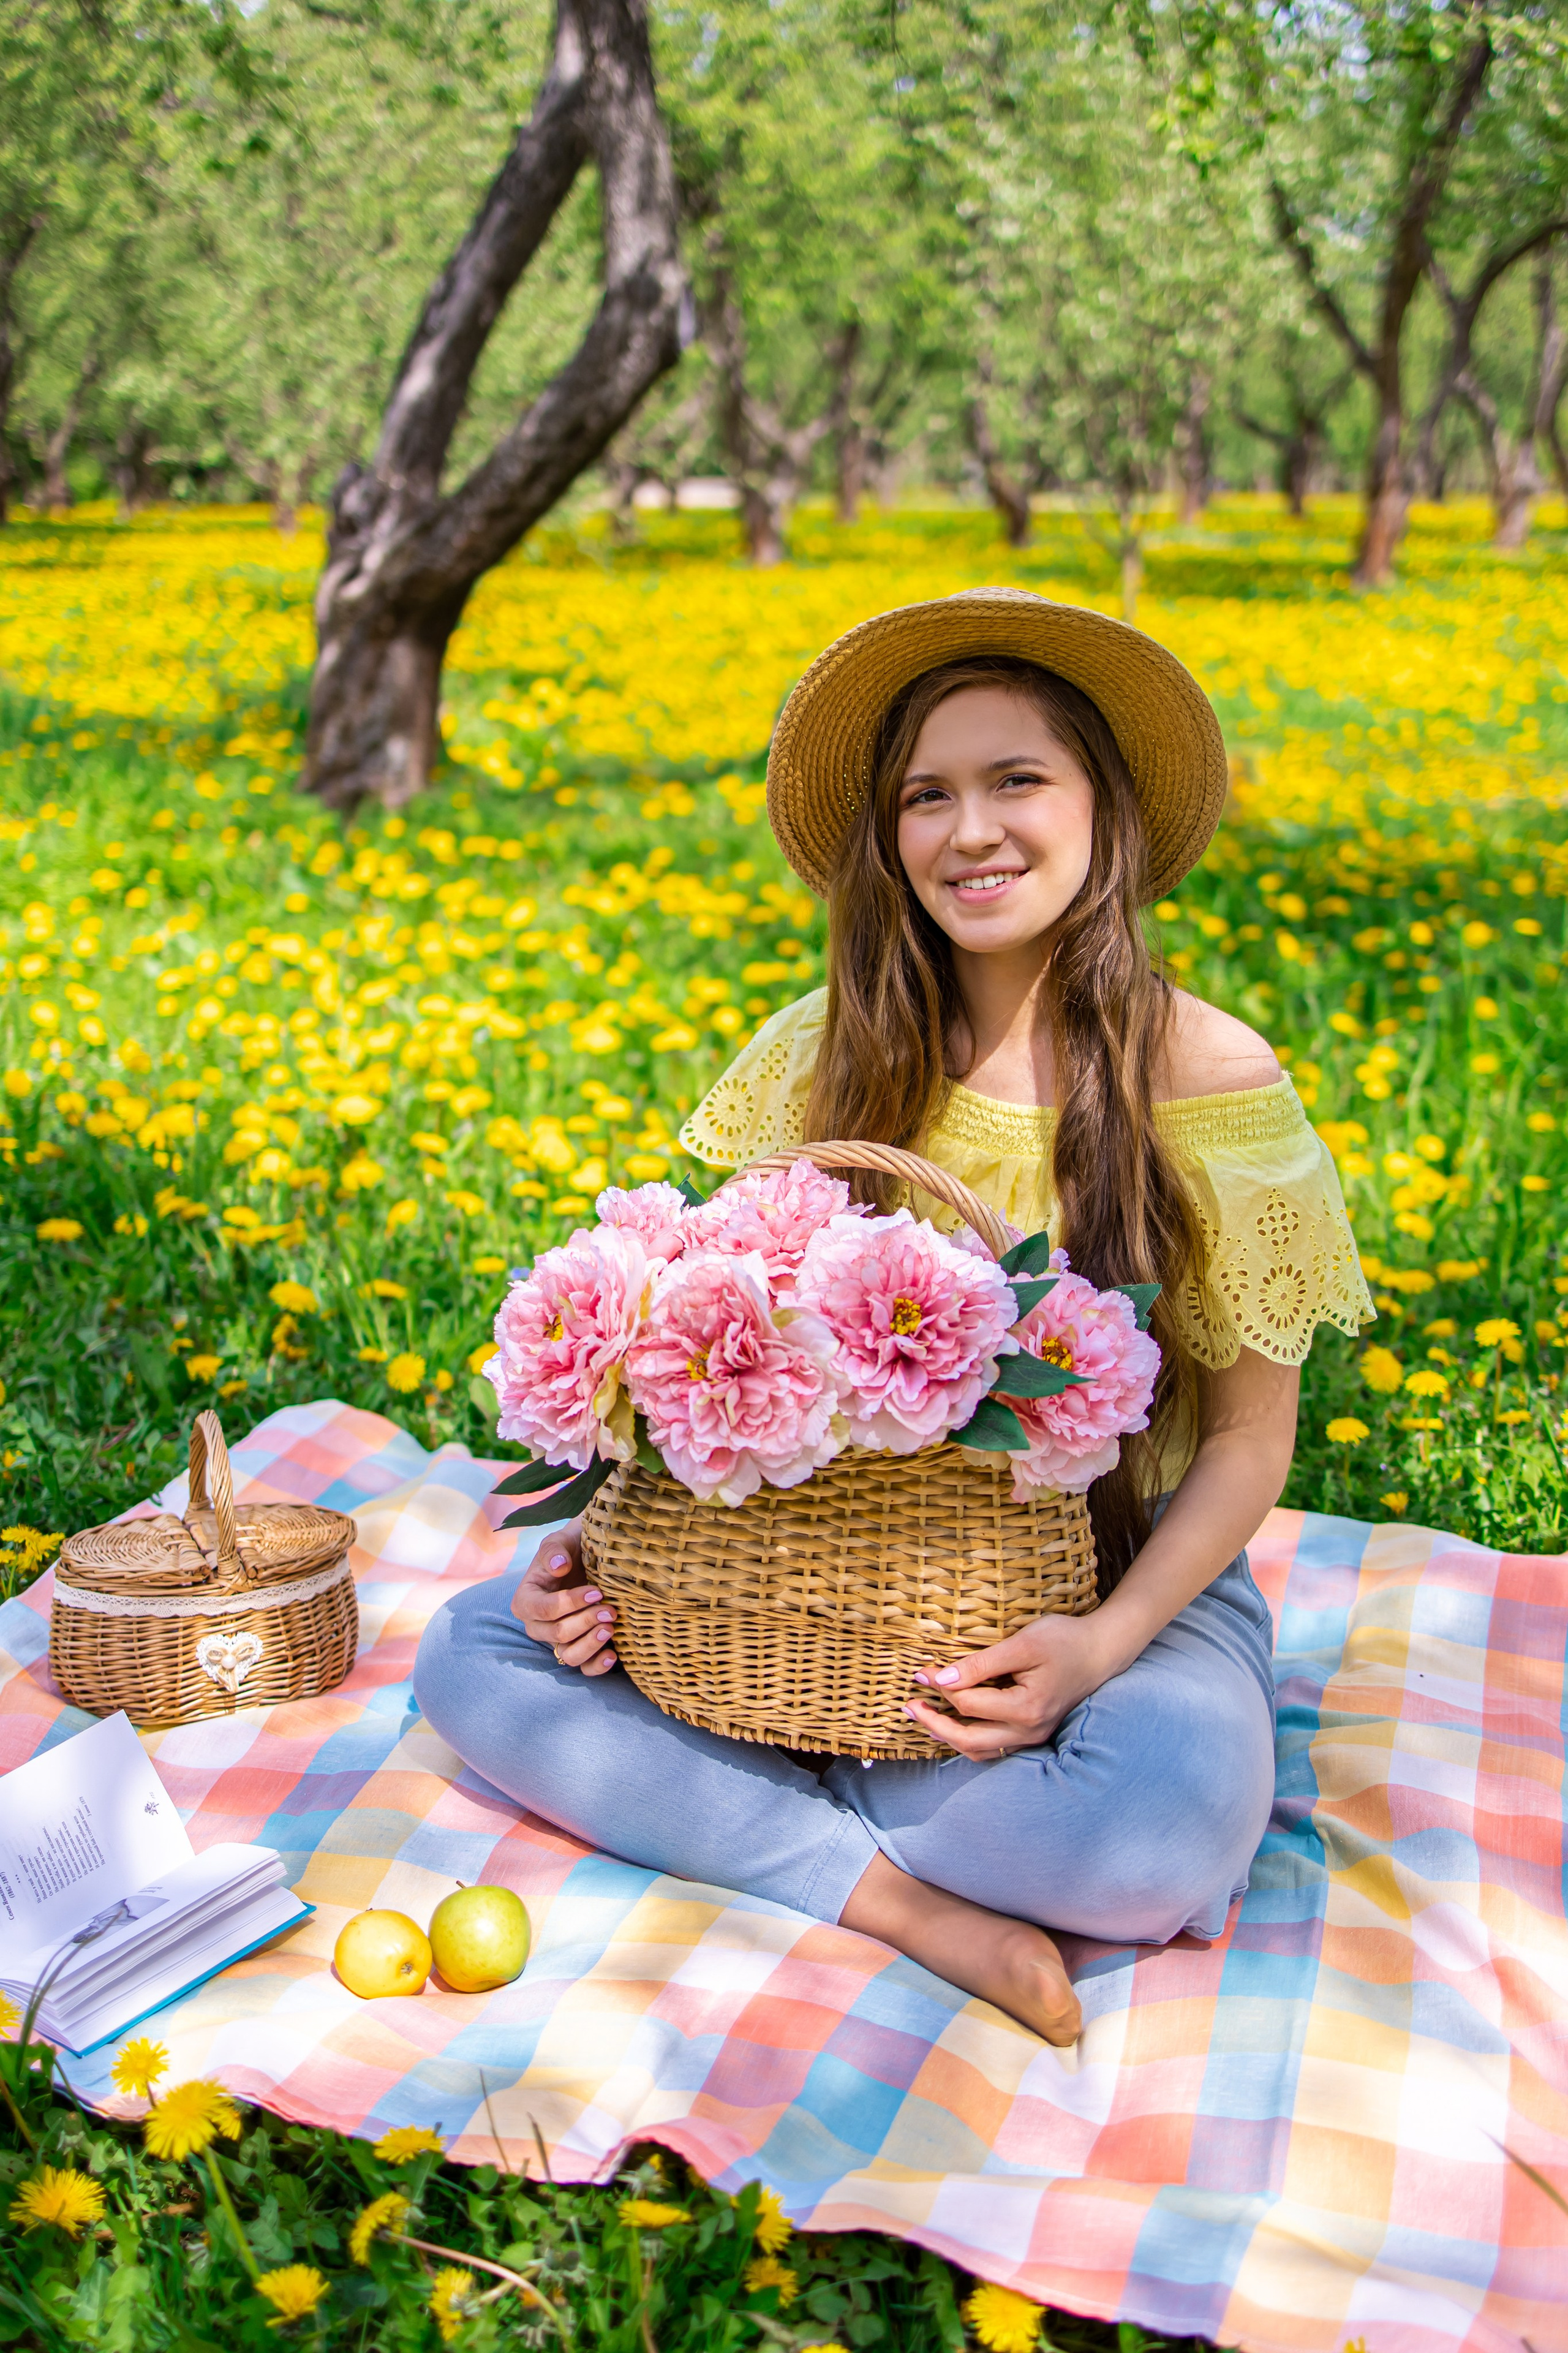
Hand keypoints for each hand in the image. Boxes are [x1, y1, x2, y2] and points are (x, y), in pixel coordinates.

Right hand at [510, 1519, 617, 1675]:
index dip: (569, 1603)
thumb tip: (559, 1566)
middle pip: (558, 1634)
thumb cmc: (571, 1548)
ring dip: (591, 1644)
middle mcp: (538, 1626)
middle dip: (585, 1621)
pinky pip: (583, 1667)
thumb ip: (554, 1550)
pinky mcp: (578, 1648)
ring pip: (569, 1656)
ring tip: (610, 1628)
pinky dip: (597, 1665)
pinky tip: (613, 1655)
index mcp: (526, 1600)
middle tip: (610, 1609)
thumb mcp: (560, 1540)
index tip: (596, 1592)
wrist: (590, 1557)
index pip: (544, 1610)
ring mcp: (557, 1640)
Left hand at [904, 1612, 1116, 1758]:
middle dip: (934, 1724)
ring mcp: (1032, 1736)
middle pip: (968, 1739)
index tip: (920, 1671)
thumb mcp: (1022, 1644)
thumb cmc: (1065, 1640)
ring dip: (949, 1737)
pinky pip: (994, 1747)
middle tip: (908, 1707)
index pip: (968, 1704)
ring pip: (980, 1750)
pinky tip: (953, 1727)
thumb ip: (981, 1665)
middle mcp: (1029, 1731)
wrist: (1102, 1650)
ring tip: (924, 1719)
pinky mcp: (1033, 1733)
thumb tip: (941, 1680)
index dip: (939, 1686)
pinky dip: (969, 1739)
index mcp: (1026, 1709)